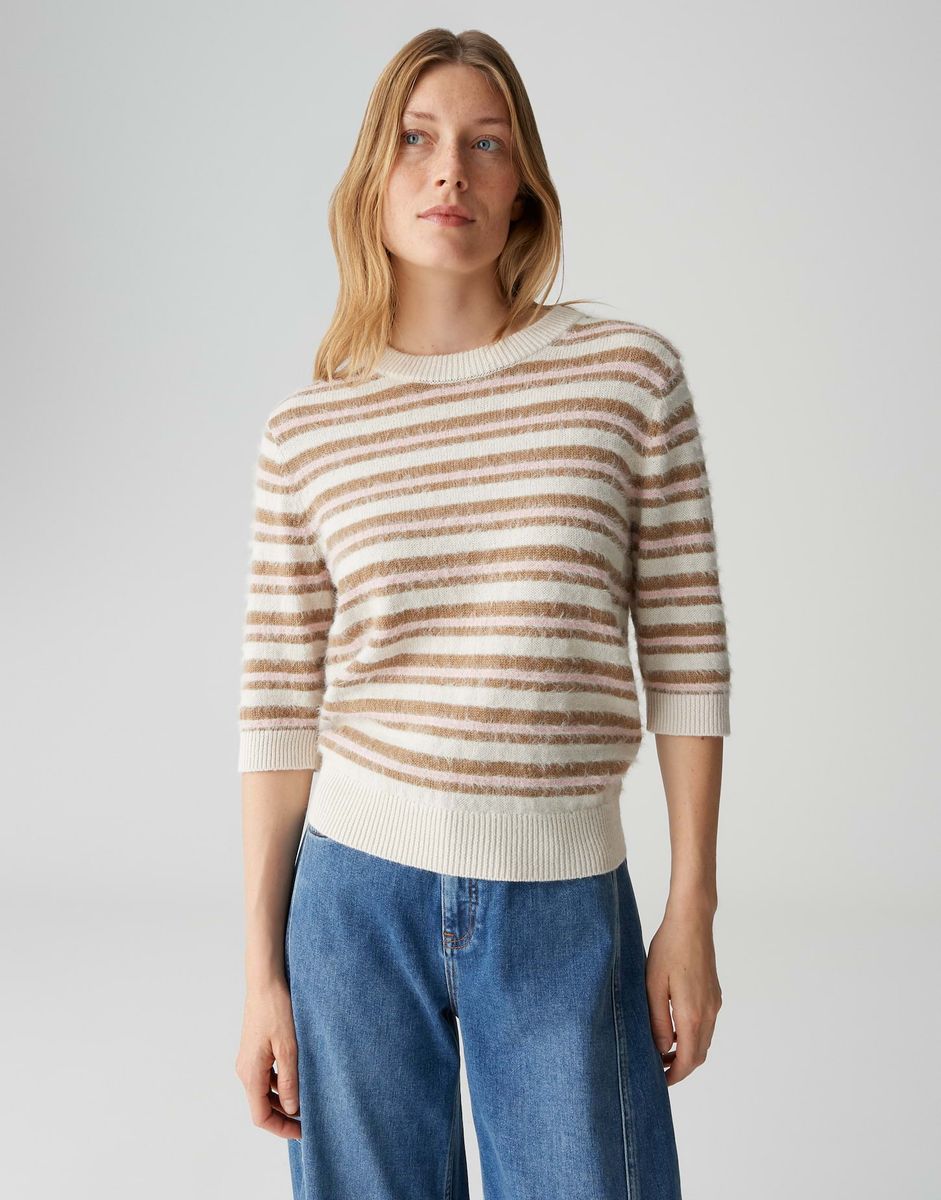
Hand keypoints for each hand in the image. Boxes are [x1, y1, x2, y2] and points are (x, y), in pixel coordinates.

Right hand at [235, 976, 301, 1138]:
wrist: (264, 982)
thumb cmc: (276, 1010)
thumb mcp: (289, 1048)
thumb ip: (289, 1081)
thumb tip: (291, 1108)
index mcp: (251, 1073)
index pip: (260, 1116)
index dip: (281, 1129)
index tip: (303, 1132)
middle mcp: (245, 1070)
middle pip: (261, 1106)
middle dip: (283, 1117)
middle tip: (309, 1119)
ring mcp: (248, 1060)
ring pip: (263, 1092)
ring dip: (282, 1100)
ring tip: (308, 1100)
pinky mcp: (254, 1050)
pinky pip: (265, 1076)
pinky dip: (279, 1084)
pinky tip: (298, 1078)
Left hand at [645, 902, 721, 1085]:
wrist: (692, 922)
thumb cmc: (669, 949)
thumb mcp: (653, 986)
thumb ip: (658, 1021)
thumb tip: (662, 1049)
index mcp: (693, 1014)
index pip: (689, 1059)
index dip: (675, 1075)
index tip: (659, 1081)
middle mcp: (709, 1013)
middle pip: (699, 1054)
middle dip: (681, 1067)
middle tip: (658, 1070)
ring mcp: (714, 1003)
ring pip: (704, 1040)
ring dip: (687, 1052)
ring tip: (662, 1051)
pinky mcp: (714, 994)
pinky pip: (706, 1025)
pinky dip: (692, 1035)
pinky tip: (674, 1028)